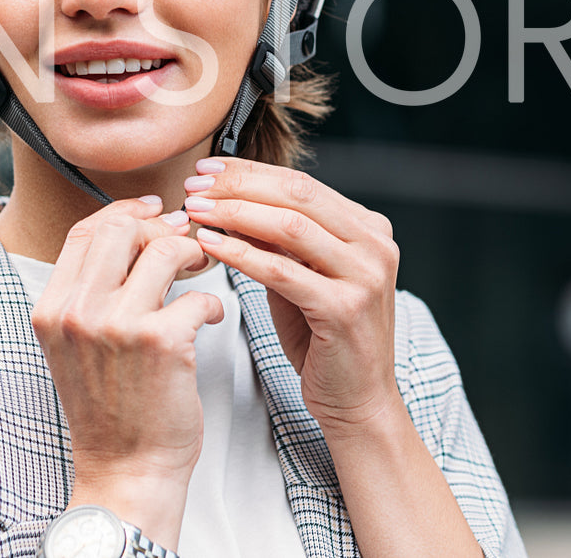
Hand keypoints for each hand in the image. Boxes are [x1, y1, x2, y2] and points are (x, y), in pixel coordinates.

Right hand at [31, 196, 222, 543]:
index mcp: (52, 310)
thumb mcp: (76, 348)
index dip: (122, 211)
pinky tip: (212, 318)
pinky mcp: (161, 343)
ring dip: (193, 254)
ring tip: (202, 272)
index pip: (84, 232)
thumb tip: (132, 237)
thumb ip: (90, 295)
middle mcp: (78, 313)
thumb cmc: (111, 411)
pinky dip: (214, 302)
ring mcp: (117, 326)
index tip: (152, 211)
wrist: (125, 471)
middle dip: (161, 227)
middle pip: (121, 229)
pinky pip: (199, 295)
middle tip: (185, 241)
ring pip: (164, 251)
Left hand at [182, 158, 400, 431]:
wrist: (358, 401)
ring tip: (195, 211)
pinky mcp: (345, 308)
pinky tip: (211, 245)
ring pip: (290, 227)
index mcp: (368, 229)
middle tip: (195, 185)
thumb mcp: (301, 276)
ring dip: (234, 214)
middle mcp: (375, 245)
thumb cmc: (325, 339)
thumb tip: (226, 202)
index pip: (302, 184)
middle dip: (238, 185)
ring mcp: (366, 276)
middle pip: (296, 195)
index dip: (249, 172)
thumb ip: (276, 241)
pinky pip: (282, 271)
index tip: (207, 169)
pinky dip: (241, 254)